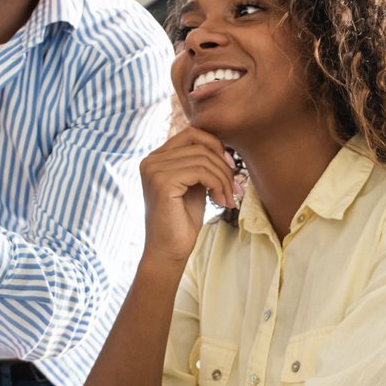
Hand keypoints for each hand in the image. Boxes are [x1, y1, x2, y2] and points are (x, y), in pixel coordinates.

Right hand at [138, 127, 242, 262]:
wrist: (169, 251)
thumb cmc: (182, 220)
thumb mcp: (193, 184)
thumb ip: (199, 163)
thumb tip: (221, 144)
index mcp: (156, 158)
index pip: (191, 134)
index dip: (216, 146)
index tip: (230, 167)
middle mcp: (151, 160)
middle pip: (200, 145)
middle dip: (223, 166)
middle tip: (234, 189)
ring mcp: (154, 170)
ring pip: (203, 158)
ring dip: (223, 179)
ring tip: (228, 199)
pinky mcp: (162, 182)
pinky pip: (201, 171)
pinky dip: (218, 184)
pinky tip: (221, 201)